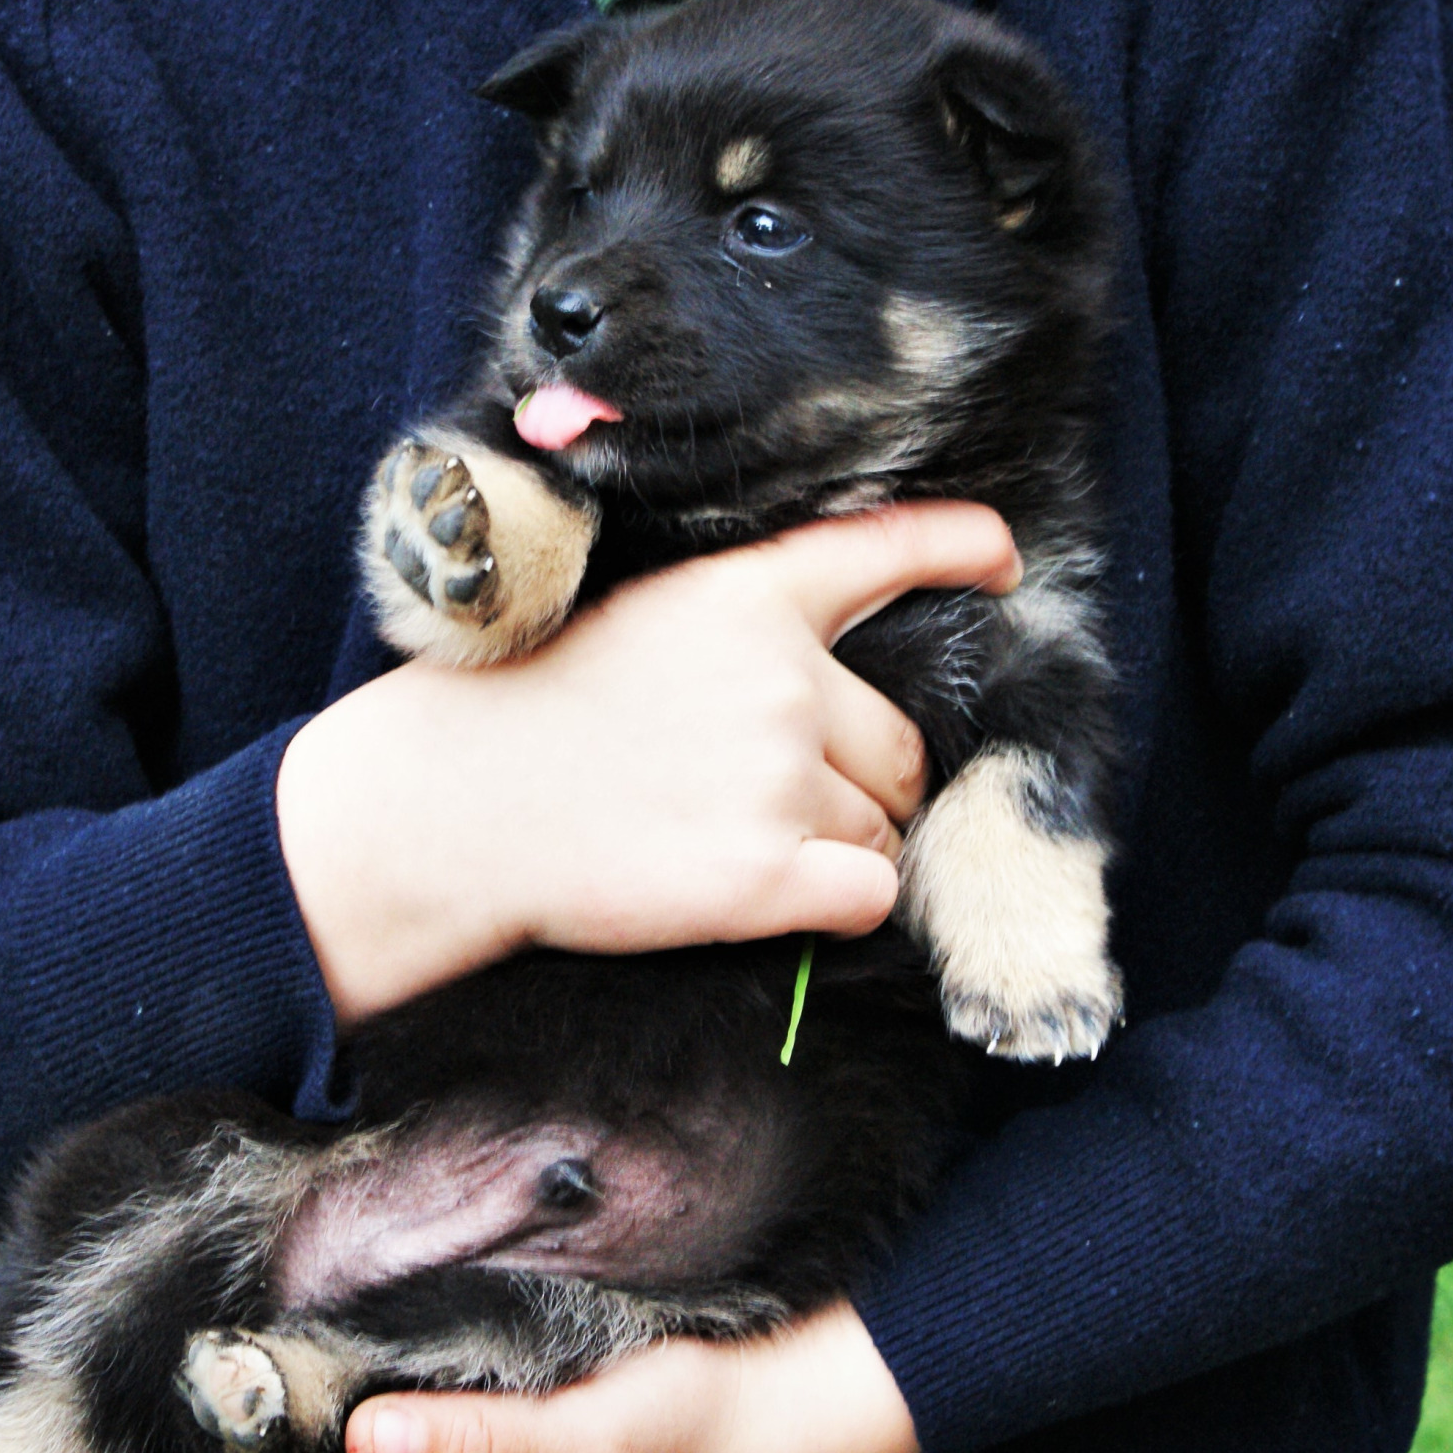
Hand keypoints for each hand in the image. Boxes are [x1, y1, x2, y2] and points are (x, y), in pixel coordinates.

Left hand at [151, 1300, 917, 1452]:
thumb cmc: (689, 1434)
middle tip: (135, 1389)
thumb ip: (476, 1444)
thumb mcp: (586, 1440)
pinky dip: (326, 1405)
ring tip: (194, 1358)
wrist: (781, 1409)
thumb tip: (356, 1438)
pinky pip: (371, 1442)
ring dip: (265, 1436)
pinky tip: (301, 1341)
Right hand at [278, 502, 1018, 1022]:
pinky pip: (869, 895)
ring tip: (729, 843)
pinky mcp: (761, 874)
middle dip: (866, 781)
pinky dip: (837, 903)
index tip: (1003, 563)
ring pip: (884, 827)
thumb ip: (738, 640)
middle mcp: (781, 679)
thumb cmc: (522, 713)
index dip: (959, 549)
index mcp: (745, 596)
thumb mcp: (634, 623)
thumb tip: (825, 707)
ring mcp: (776, 777)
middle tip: (771, 800)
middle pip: (903, 746)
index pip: (884, 551)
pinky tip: (760, 893)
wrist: (449, 807)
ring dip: (838, 846)